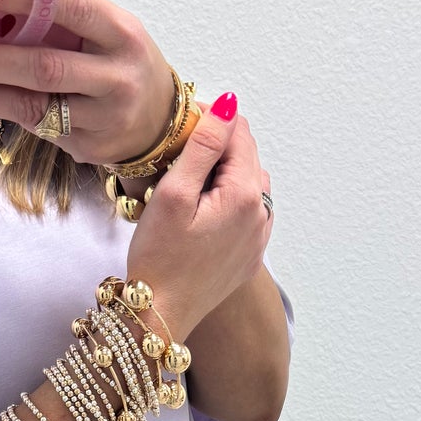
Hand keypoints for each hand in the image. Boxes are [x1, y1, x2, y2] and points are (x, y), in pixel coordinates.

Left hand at [0, 0, 176, 167]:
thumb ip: (66, 9)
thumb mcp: (107, 27)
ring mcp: (102, 117)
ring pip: (31, 106)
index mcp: (120, 31)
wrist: (158, 122)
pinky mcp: (86, 146)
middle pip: (45, 67)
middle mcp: (116, 76)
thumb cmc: (120, 60)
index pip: (69, 6)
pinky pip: (31, 126)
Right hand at [124, 102, 272, 341]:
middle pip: (247, 157)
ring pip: (251, 184)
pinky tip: (204, 209)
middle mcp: (261, 216)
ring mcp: (259, 238)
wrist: (160, 313)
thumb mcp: (174, 193)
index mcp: (244, 196)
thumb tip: (228, 107)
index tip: (181, 124)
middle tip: (178, 154)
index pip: (238, 134)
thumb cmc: (159, 257)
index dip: (210, 120)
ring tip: (189, 182)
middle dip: (219, 146)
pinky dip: (231, 200)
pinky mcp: (251, 255)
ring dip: (226, 172)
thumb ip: (203, 146)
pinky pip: (250, 213)